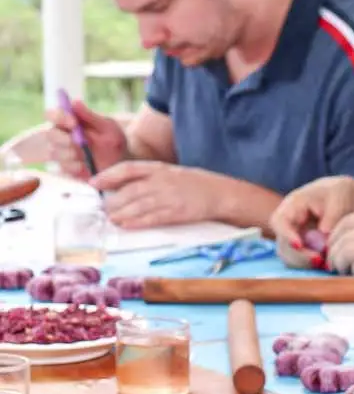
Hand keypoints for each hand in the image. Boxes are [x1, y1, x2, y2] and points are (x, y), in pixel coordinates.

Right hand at [45, 102, 127, 179]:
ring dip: (69, 154)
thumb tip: (74, 102)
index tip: (73, 123)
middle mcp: (61, 135)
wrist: (121, 163)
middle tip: (78, 142)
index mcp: (69, 120)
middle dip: (63, 139)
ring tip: (86, 156)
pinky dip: (74, 166)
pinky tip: (84, 166)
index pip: (52, 114)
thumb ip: (90, 116)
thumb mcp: (107, 127)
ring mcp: (61, 151)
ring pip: (53, 151)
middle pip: (48, 134)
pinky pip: (62, 167)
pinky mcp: (64, 167)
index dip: (59, 117)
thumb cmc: (113, 140)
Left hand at [92, 161, 225, 229]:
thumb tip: (121, 187)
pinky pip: (152, 218)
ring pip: (138, 205)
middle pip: (130, 190)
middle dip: (113, 201)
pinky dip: (136, 222)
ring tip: (111, 219)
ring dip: (121, 213)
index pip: (128, 169)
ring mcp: (169, 197)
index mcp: (160, 168)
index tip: (93, 183)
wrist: (220, 193)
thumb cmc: (193, 183)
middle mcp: (162, 181)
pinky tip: (126, 225)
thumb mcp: (170, 173)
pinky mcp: (177, 212)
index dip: (108, 175)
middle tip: (102, 209)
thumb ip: (148, 178)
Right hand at [270, 177, 353, 266]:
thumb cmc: (339, 193)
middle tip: (319, 260)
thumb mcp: (339, 197)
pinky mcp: (303, 249)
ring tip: (326, 264)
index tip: (299, 245)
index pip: (279, 221)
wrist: (345, 199)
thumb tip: (324, 232)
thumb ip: (332, 214)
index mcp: (292, 205)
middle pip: (283, 245)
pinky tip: (327, 264)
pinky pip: (301, 261)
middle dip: (299, 256)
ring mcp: (294, 237)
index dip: (285, 235)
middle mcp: (289, 223)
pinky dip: (312, 265)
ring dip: (305, 263)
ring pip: (290, 257)